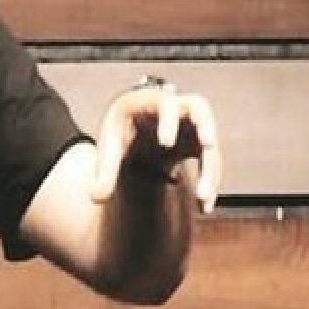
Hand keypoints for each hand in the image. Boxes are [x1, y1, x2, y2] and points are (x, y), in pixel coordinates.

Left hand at [90, 78, 222, 212]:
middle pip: (198, 107)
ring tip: (202, 196)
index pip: (164, 102)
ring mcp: (190, 124)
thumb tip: (96, 197)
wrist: (132, 139)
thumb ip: (104, 173)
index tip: (166, 142)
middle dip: (206, 125)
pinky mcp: (199, 142)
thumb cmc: (119, 135)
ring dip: (211, 167)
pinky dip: (210, 181)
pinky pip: (212, 159)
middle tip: (208, 145)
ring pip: (210, 140)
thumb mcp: (108, 150)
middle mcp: (173, 109)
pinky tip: (203, 206)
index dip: (168, 119)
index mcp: (146, 102)